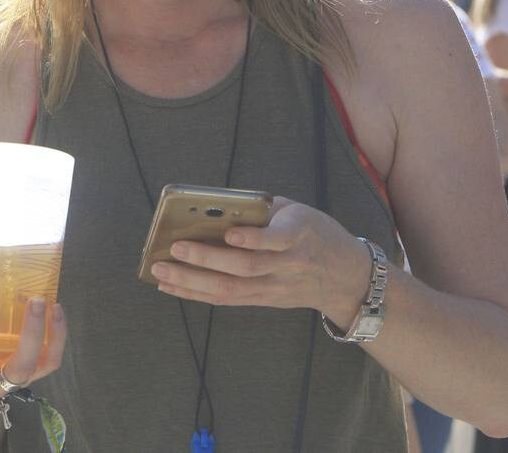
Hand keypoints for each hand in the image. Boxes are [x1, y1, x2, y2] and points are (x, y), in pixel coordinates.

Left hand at [152, 197, 372, 328]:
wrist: (346, 277)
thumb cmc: (315, 233)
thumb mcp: (299, 212)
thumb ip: (264, 209)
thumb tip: (217, 206)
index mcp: (298, 235)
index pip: (276, 240)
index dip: (253, 238)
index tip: (229, 233)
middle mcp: (286, 265)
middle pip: (244, 267)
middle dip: (206, 259)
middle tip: (173, 248)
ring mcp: (274, 287)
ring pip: (231, 289)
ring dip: (192, 281)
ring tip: (161, 270)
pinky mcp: (264, 300)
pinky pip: (227, 300)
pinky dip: (196, 294)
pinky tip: (171, 286)